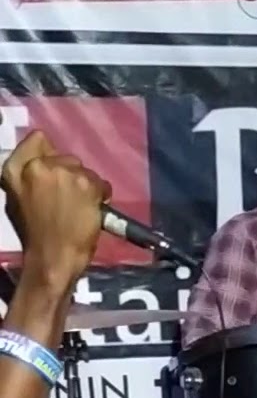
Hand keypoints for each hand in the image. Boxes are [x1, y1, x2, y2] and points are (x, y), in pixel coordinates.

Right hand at [2, 131, 109, 286]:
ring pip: (84, 170)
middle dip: (69, 174)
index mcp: (16, 169)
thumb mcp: (19, 198)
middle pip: (65, 156)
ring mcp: (64, 172)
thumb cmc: (35, 233)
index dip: (50, 154)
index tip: (55, 171)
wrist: (52, 258)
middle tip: (68, 197)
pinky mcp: (86, 183)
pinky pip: (100, 182)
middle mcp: (38, 165)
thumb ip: (30, 176)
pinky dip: (100, 195)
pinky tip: (92, 210)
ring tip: (79, 207)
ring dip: (85, 185)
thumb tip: (48, 164)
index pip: (37, 139)